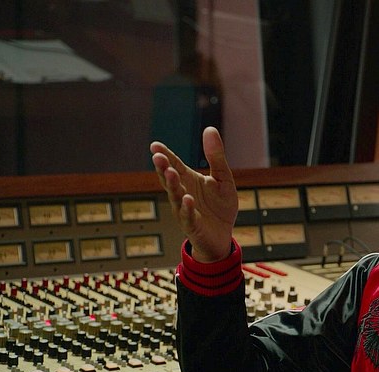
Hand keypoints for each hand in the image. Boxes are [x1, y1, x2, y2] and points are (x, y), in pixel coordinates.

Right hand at [150, 127, 237, 262]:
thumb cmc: (220, 207)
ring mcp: (185, 210)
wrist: (223, 236)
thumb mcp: (223, 178)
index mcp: (188, 180)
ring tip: (170, 173)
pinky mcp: (193, 226)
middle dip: (163, 169)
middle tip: (157, 157)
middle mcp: (183, 193)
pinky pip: (188, 216)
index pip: (174, 164)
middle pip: (170, 179)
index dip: (165, 155)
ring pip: (175, 197)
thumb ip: (216, 157)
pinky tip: (187, 198)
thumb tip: (210, 128)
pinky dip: (186, 208)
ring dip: (172, 186)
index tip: (155, 145)